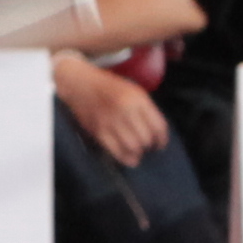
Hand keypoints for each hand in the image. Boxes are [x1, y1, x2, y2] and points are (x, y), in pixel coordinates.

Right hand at [51, 50, 168, 164]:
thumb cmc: (109, 87)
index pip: (158, 126)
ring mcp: (110, 122)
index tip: (160, 144)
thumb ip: (146, 109)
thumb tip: (156, 133)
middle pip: (146, 138)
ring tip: (138, 152)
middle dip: (149, 146)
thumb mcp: (133, 90)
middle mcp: (125, 110)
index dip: (162, 139)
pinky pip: (115, 150)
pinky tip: (129, 158)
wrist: (80, 84)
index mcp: (137, 99)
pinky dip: (125, 158)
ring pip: (132, 147)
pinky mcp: (98, 131)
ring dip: (138, 153)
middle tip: (148, 148)